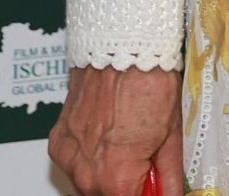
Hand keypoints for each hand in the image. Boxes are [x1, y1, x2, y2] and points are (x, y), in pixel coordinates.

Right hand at [48, 65, 184, 195]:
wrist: (121, 48)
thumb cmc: (148, 84)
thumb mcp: (171, 136)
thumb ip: (170, 178)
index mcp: (116, 178)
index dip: (147, 194)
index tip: (154, 186)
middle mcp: (86, 173)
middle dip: (127, 186)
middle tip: (145, 164)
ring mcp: (68, 157)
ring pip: (89, 184)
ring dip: (107, 175)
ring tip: (126, 145)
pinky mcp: (58, 141)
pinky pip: (73, 163)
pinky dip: (88, 157)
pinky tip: (106, 136)